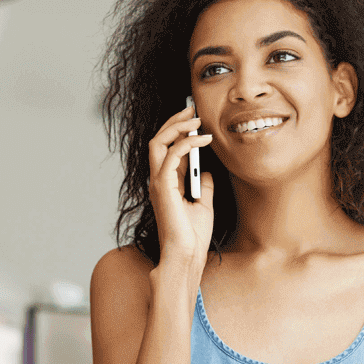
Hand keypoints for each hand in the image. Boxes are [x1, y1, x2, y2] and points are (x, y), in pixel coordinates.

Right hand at [147, 105, 213, 270]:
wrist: (187, 255)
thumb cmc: (193, 236)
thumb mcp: (204, 204)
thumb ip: (202, 185)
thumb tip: (206, 170)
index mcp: (166, 183)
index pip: (166, 148)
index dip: (178, 130)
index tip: (194, 117)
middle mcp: (158, 180)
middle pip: (158, 140)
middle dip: (174, 121)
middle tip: (192, 108)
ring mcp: (158, 182)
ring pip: (158, 142)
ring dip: (177, 126)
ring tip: (196, 118)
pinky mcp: (163, 186)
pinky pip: (171, 154)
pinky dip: (187, 142)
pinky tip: (204, 139)